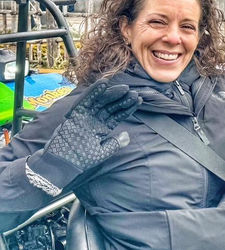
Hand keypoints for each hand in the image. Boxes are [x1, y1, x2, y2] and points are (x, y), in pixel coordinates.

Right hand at [26, 82, 140, 195]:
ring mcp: (85, 116)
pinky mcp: (74, 114)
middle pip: (110, 106)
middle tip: (133, 92)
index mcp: (102, 128)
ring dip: (111, 93)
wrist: (61, 164)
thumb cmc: (80, 159)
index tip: (139, 100)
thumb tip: (127, 135)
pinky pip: (84, 101)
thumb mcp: (102, 152)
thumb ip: (115, 143)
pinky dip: (93, 92)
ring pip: (100, 101)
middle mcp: (95, 120)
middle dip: (122, 98)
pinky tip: (103, 84)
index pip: (118, 115)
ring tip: (124, 87)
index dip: (128, 108)